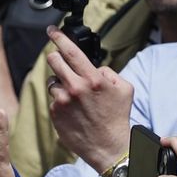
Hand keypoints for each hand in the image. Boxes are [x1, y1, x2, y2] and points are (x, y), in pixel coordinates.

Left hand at [45, 27, 133, 170]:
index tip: (51, 30)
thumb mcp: (125, 89)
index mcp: (92, 79)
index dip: (58, 36)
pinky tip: (73, 110)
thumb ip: (109, 72)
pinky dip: (61, 101)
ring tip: (75, 96)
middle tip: (61, 62)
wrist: (109, 147)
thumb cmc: (118, 117)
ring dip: (60, 84)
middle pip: (53, 60)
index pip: (69, 50)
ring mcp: (63, 101)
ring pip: (52, 81)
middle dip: (56, 58)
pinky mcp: (55, 114)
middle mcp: (75, 88)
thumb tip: (94, 68)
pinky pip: (53, 100)